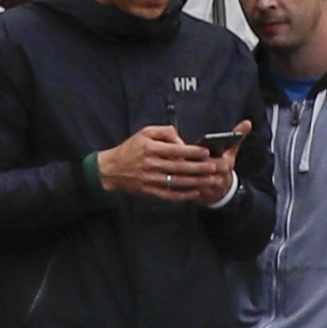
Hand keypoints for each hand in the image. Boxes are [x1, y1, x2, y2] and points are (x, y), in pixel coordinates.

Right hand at [97, 126, 225, 202]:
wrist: (112, 169)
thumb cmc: (130, 149)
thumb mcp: (144, 133)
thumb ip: (165, 132)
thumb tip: (182, 141)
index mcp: (150, 148)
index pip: (176, 150)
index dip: (192, 152)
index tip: (206, 152)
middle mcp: (151, 164)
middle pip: (180, 167)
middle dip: (200, 168)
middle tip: (214, 168)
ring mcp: (151, 179)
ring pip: (178, 182)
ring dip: (196, 182)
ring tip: (211, 180)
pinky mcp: (150, 190)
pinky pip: (170, 194)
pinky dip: (184, 195)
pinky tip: (195, 192)